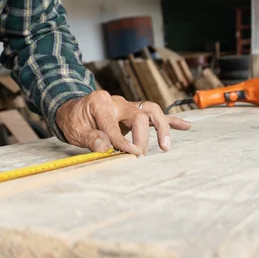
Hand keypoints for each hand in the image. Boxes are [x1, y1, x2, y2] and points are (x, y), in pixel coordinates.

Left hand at [54, 90, 190, 155]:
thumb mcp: (75, 130)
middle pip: (139, 114)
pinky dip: (171, 121)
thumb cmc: (74, 120)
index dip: (122, 142)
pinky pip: (155, 115)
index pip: (114, 125)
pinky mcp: (134, 113)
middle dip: (143, 137)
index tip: (132, 155)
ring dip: (162, 127)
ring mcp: (127, 106)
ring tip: (166, 146)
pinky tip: (186, 126)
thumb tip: (107, 147)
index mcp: (100, 103)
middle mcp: (117, 101)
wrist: (72, 110)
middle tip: (141, 156)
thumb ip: (91, 138)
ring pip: (151, 110)